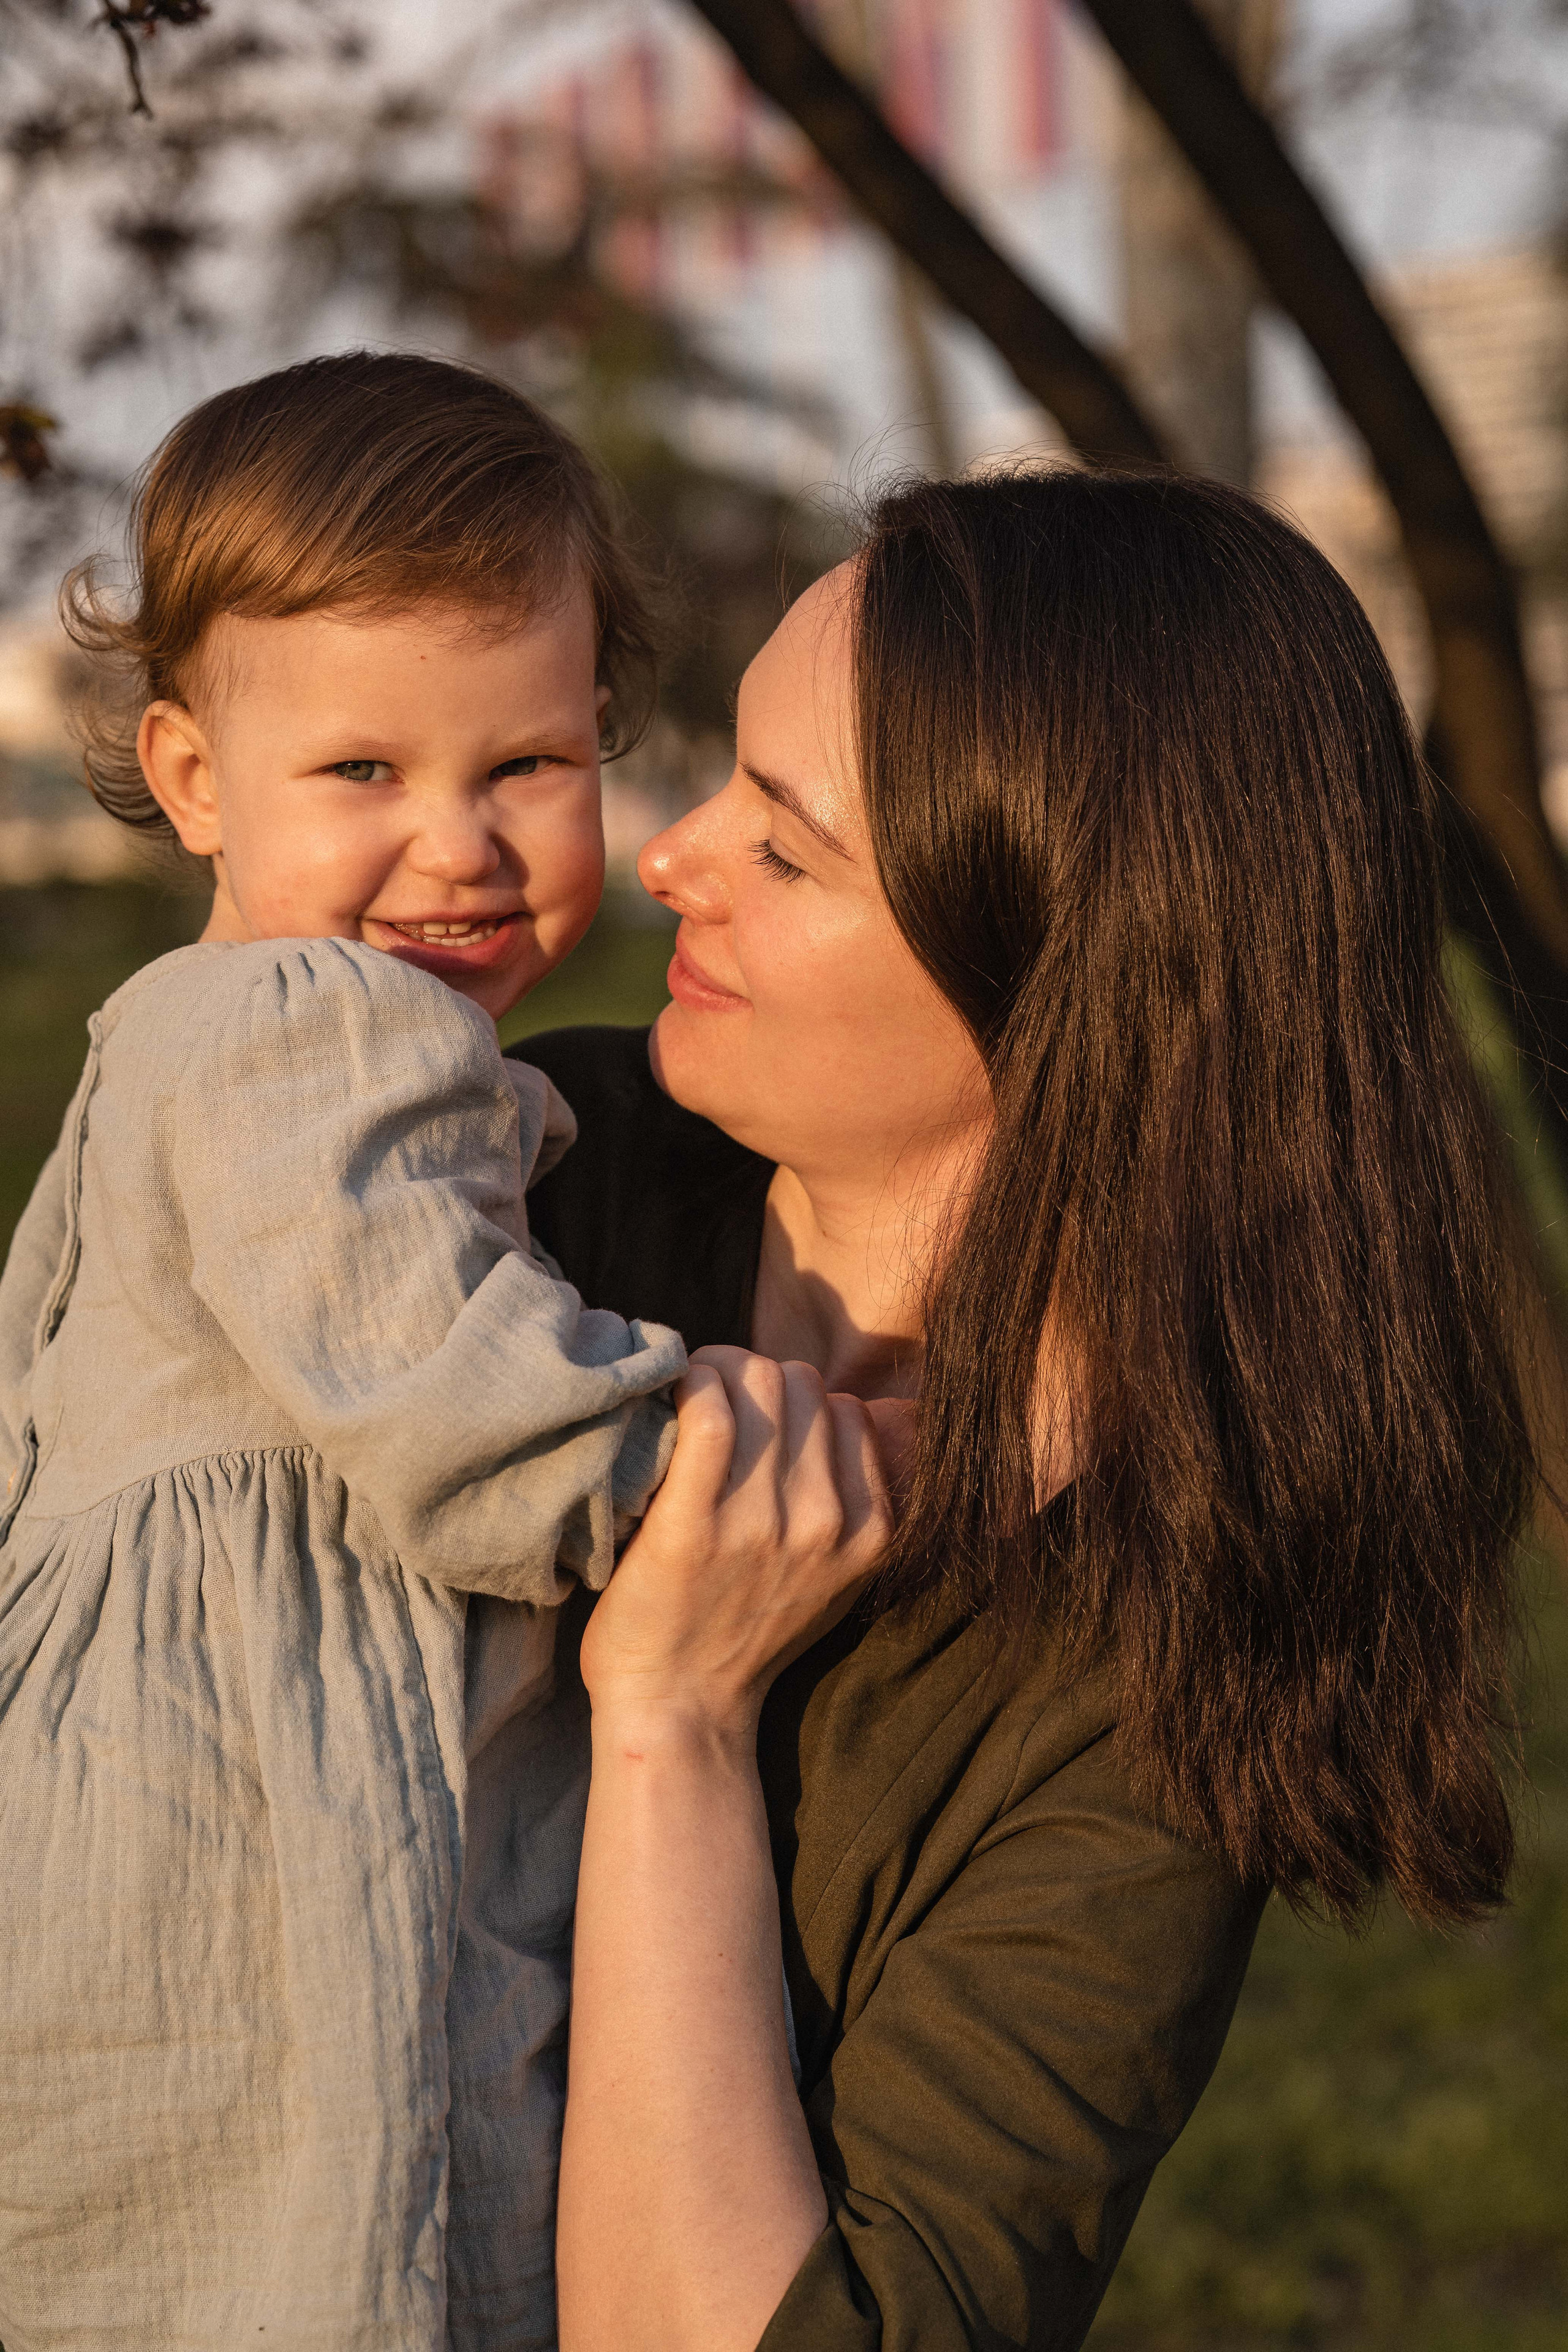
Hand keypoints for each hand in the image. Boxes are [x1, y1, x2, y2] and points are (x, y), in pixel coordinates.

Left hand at [580, 1346, 894, 1741]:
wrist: (680, 1706)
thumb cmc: (745, 1631)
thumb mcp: (833, 1574)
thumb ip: (856, 1501)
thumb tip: (857, 1413)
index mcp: (869, 1531)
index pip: (847, 1409)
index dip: (798, 1400)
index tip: (758, 1412)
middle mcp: (826, 1523)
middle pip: (803, 1384)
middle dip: (758, 1378)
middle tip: (716, 1396)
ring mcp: (763, 1524)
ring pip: (760, 1383)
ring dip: (719, 1373)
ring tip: (690, 1397)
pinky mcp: (695, 1525)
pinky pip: (710, 1414)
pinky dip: (691, 1387)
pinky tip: (673, 1398)